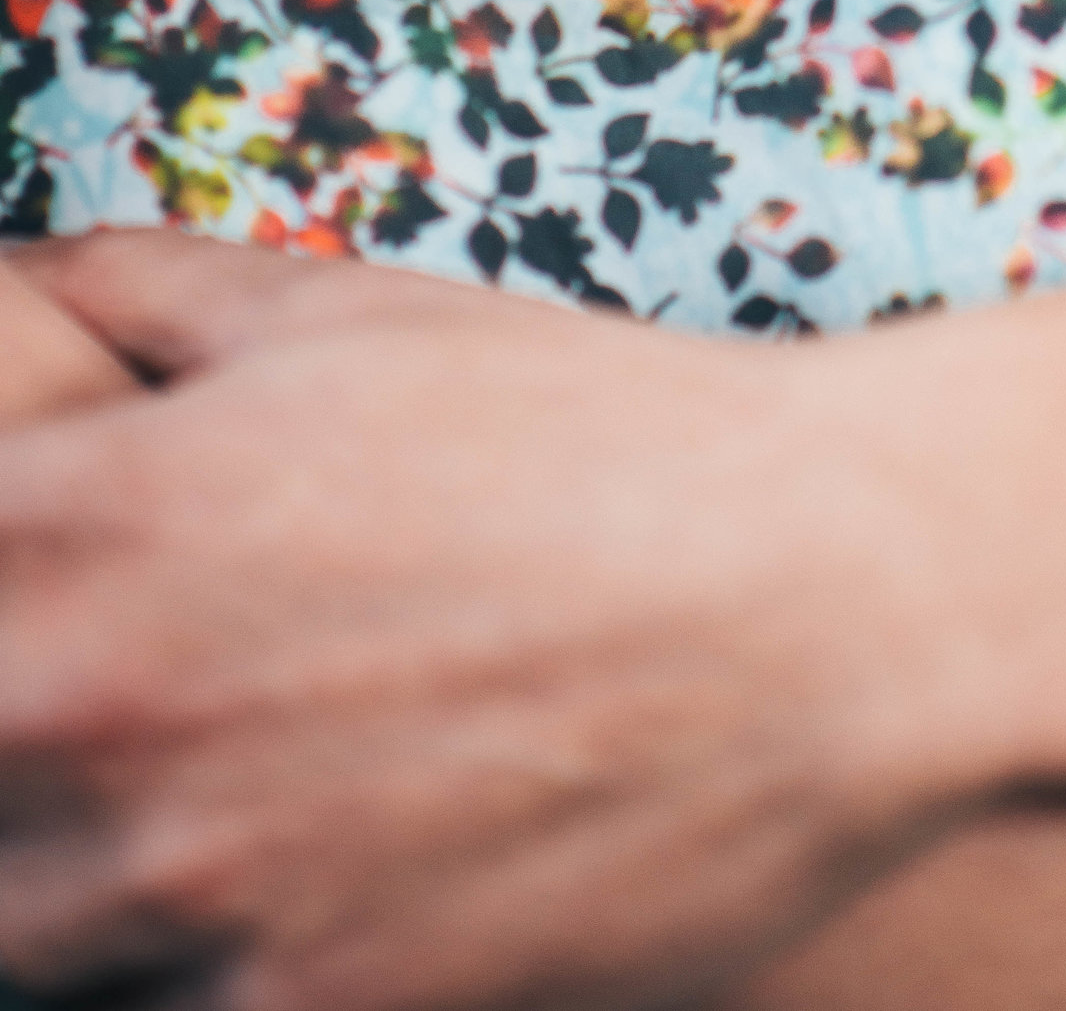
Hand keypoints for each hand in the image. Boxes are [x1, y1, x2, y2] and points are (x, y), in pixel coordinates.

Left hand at [0, 234, 987, 1009]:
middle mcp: (99, 703)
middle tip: (108, 733)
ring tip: (187, 830)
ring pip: (11, 944)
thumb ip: (153, 292)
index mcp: (90, 515)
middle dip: (12, 765)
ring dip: (68, 895)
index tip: (27, 622)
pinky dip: (187, 979)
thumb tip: (33, 277)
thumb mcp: (359, 311)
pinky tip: (281, 909)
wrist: (831, 590)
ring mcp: (193, 884)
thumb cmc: (596, 433)